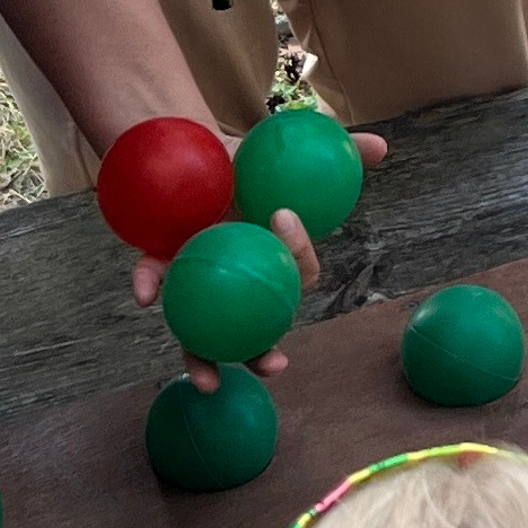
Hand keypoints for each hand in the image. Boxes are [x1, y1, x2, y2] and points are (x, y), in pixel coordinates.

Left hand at [131, 140, 386, 391]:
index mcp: (271, 261)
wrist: (194, 151)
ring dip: (202, 360)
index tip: (282, 215)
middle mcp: (237, 285)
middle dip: (264, 356)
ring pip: (201, 334)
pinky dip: (148, 287)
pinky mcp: (160, 267)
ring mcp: (198, 284)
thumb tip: (383, 146)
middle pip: (255, 333)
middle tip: (275, 363)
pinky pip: (154, 281)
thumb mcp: (289, 157)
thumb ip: (339, 153)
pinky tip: (145, 296)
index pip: (295, 276)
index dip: (298, 257)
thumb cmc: (249, 163)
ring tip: (206, 380)